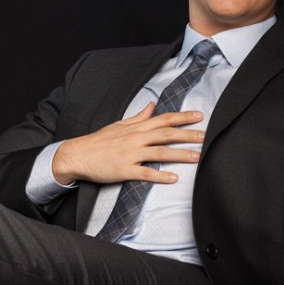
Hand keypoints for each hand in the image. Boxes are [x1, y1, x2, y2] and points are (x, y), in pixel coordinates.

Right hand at [51, 102, 204, 184]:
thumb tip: (152, 106)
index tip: (199, 116)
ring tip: (198, 157)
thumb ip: (138, 117)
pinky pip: (145, 173)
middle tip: (206, 137)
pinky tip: (173, 178)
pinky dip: (160, 175)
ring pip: (159, 152)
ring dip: (180, 154)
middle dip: (188, 135)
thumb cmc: (98, 141)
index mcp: (135, 128)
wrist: (77, 155)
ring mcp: (130, 154)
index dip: (182, 117)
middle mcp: (135, 139)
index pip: (163, 120)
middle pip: (166, 134)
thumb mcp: (119, 125)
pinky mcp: (124, 170)